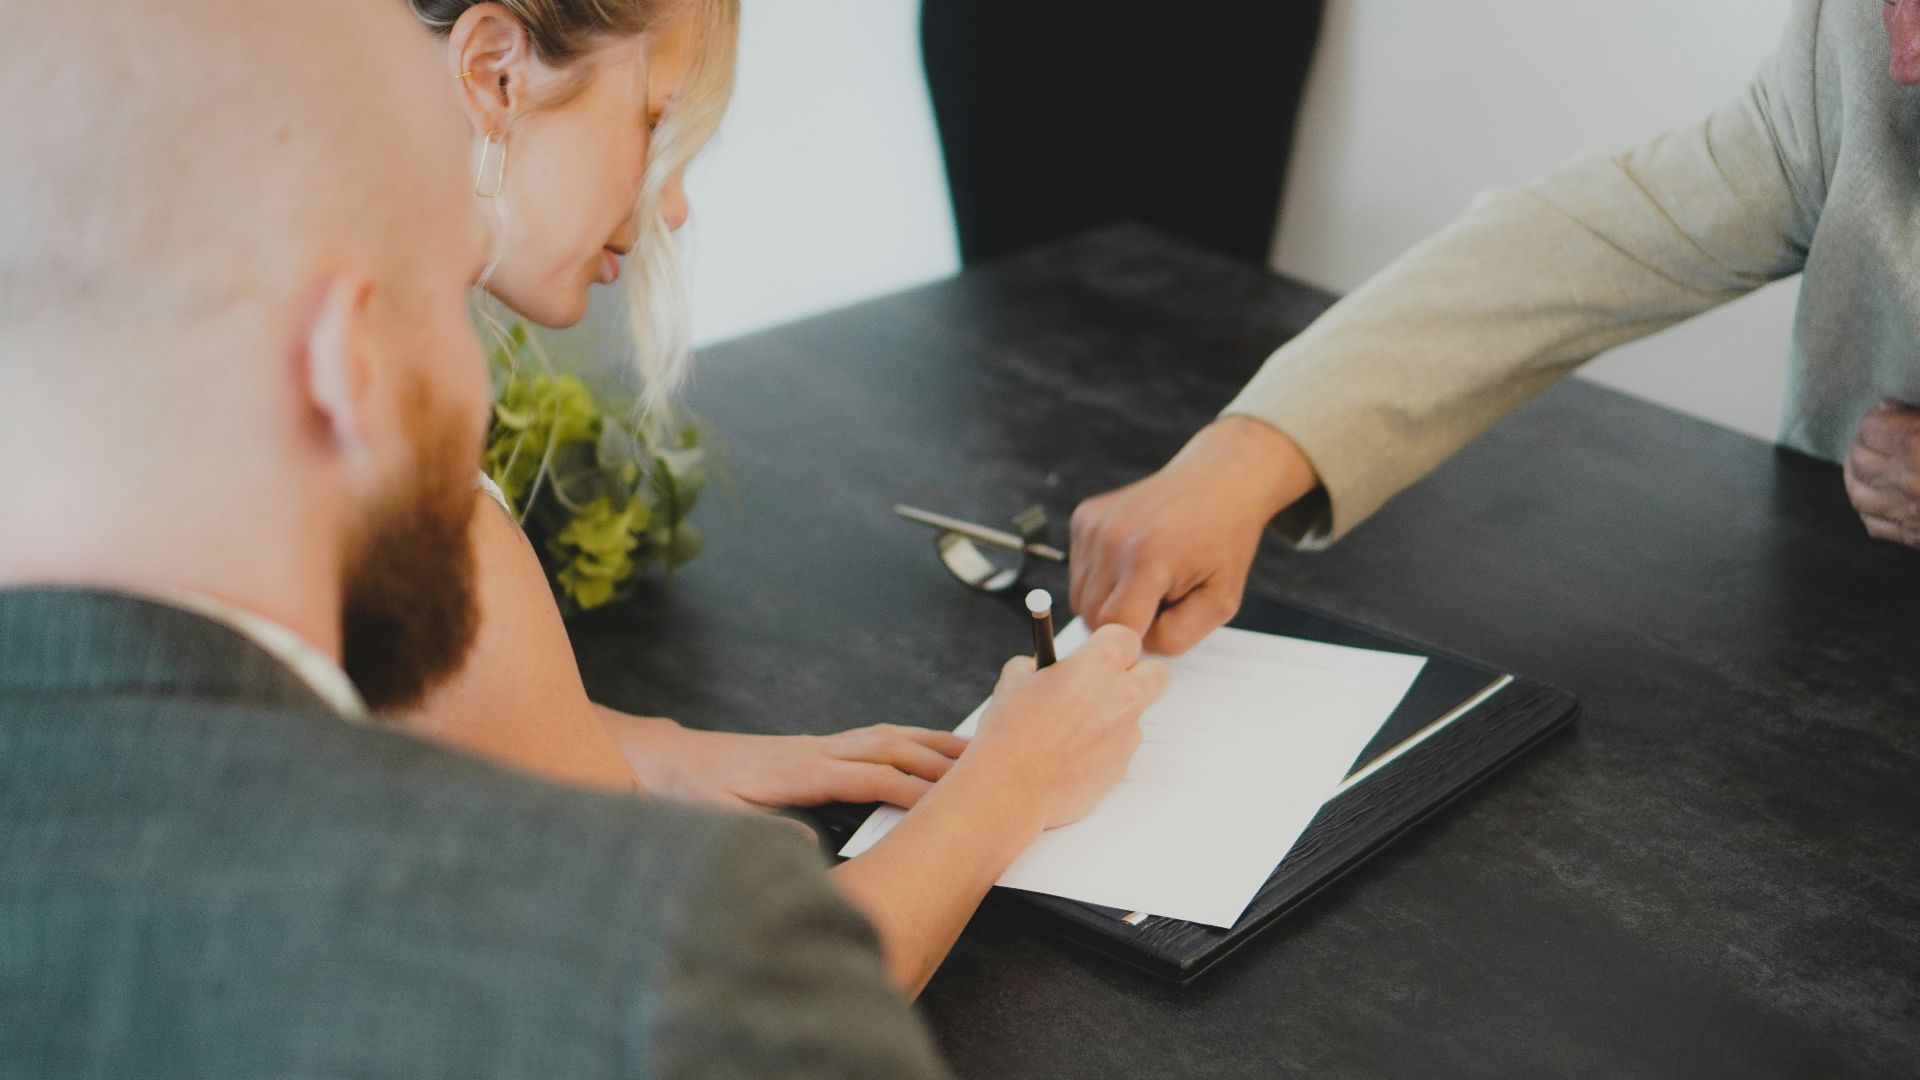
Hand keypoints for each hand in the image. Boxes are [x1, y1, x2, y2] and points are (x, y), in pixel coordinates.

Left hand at [599, 709, 969, 812]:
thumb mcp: (720, 819)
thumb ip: (765, 833)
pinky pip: (875, 737)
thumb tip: (809, 847)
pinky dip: (909, 738)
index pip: (869, 776)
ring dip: (931, 742)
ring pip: (887, 735)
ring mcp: (820, 744)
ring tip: (974, 750)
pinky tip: (927, 746)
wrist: (672, 761)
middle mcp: (816, 750)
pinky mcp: (818, 747)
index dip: (911, 788)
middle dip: (939, 758)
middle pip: (890, 746)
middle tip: (987, 769)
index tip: (948, 801)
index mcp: (800, 770)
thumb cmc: (694, 790)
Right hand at [961, 624, 1169, 829]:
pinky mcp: (1121, 768)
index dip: (1108, 645)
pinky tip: (1066, 758)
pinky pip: (1118, 750)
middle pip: (1156, 674)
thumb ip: (1036, 667)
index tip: (1093, 654)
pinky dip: (1100, 751)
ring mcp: (1127, 736)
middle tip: (1105, 685)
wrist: (1011, 787)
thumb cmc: (1011, 731)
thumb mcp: (1013, 681)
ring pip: (1133, 717)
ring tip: (1068, 732)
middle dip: (1137, 675)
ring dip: (1111, 718)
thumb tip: (1040, 669)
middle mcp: (1123, 696)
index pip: (1126, 637)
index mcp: (1100, 664)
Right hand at [1070, 416, 1318, 655]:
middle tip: (1161, 602)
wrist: (1216, 481)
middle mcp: (1111, 539)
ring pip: (1080, 598)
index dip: (1136, 641)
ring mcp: (1093, 525)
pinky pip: (1078, 572)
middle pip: (1092, 617)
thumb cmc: (1222, 543)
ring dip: (1109, 601)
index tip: (1161, 628)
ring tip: (1148, 580)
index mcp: (1147, 560)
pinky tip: (1133, 560)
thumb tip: (1133, 650)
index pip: (1114, 630)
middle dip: (1124, 623)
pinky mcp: (1083, 517)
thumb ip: (1177, 637)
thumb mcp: (1221, 601)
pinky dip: (1102, 577)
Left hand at [1844, 400, 1919, 549]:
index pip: (1872, 428)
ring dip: (1855, 477)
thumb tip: (1886, 407)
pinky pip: (1876, 525)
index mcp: (1918, 446)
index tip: (1886, 415)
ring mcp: (1911, 514)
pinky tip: (1874, 500)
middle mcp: (1908, 481)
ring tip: (1863, 465)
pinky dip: (1868, 510)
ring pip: (1858, 494)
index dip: (1878, 420)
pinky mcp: (1917, 538)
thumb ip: (1917, 418)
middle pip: (1859, 460)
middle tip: (1873, 439)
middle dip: (1862, 446)